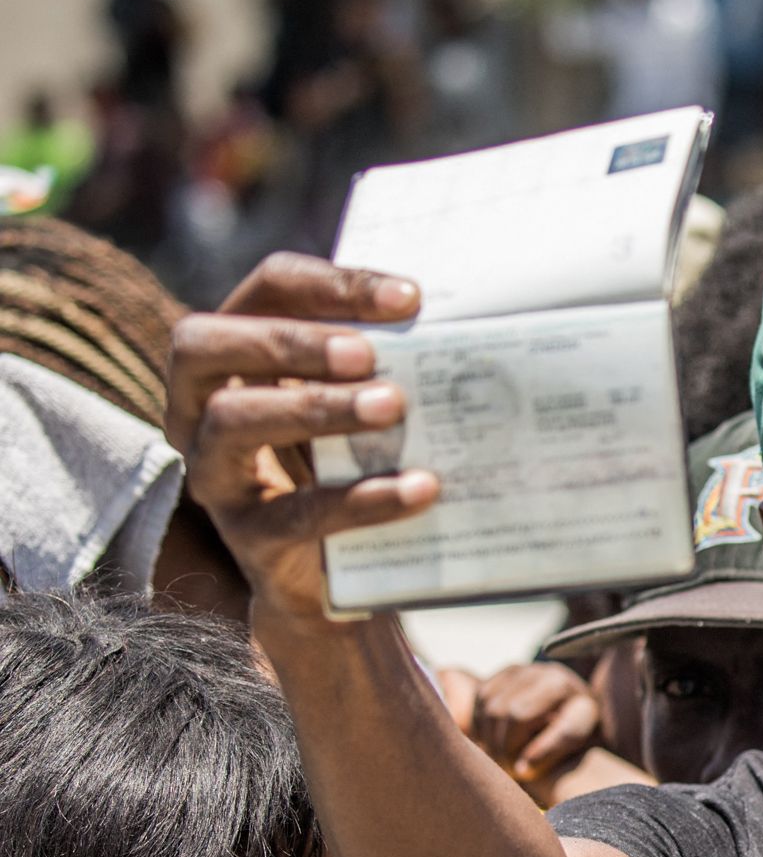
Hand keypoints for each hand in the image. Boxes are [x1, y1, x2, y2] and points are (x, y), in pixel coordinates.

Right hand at [167, 254, 434, 627]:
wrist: (334, 572)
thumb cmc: (349, 459)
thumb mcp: (358, 398)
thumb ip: (387, 359)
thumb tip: (467, 322)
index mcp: (234, 349)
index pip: (270, 287)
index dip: (332, 285)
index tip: (410, 298)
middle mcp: (201, 404)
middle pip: (205, 343)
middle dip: (289, 341)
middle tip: (367, 354)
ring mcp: (214, 471)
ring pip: (234, 421)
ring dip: (316, 408)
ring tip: (392, 406)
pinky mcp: (247, 536)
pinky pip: (294, 514)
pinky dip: (360, 497)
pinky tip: (419, 487)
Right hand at [469, 662, 604, 783]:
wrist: (582, 710)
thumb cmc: (584, 728)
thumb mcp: (577, 739)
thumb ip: (551, 750)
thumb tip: (520, 768)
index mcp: (557, 683)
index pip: (516, 716)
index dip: (510, 747)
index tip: (517, 770)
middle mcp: (536, 670)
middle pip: (496, 711)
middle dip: (498, 744)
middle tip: (509, 766)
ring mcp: (518, 669)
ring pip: (485, 706)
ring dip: (488, 736)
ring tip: (506, 755)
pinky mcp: (504, 674)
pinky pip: (479, 700)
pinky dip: (484, 723)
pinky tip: (500, 738)